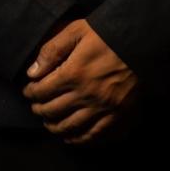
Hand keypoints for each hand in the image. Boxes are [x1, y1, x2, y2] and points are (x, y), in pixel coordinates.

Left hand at [21, 17, 141, 146]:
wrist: (141, 42)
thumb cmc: (107, 33)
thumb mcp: (76, 31)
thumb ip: (52, 50)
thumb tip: (32, 72)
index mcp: (73, 73)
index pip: (42, 91)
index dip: (31, 92)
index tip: (28, 91)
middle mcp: (85, 95)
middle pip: (53, 111)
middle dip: (39, 110)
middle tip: (35, 107)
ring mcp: (101, 108)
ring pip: (70, 126)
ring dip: (55, 127)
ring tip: (49, 123)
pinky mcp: (117, 115)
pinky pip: (94, 135)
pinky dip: (79, 139)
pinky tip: (71, 137)